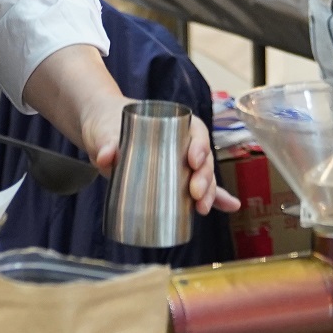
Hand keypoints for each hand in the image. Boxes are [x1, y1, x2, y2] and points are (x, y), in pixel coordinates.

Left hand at [82, 103, 238, 214]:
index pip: (195, 131)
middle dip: (204, 176)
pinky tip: (230, 207)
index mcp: (172, 123)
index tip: (194, 160)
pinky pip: (197, 189)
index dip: (200, 145)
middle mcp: (181, 143)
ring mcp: (178, 163)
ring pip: (203, 176)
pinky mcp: (171, 180)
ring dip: (209, 192)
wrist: (101, 131)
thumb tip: (106, 157)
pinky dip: (214, 198)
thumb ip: (106, 143)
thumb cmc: (108, 124)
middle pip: (203, 158)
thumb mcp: (105, 132)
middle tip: (195, 192)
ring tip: (202, 208)